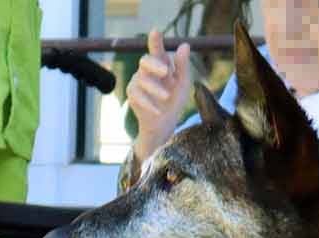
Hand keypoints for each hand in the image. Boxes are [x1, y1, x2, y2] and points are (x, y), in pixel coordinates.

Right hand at [129, 31, 191, 163]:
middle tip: (166, 71)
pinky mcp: (133, 96)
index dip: (155, 41)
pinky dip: (149, 103)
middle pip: (145, 61)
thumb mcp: (183, 84)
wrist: (165, 123)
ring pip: (142, 80)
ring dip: (155, 88)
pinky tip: (158, 110)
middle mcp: (147, 71)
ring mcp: (138, 82)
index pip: (157, 50)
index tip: (155, 31)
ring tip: (166, 96)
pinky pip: (137, 96)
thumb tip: (185, 45)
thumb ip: (183, 66)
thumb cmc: (174, 100)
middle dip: (155, 65)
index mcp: (160, 65)